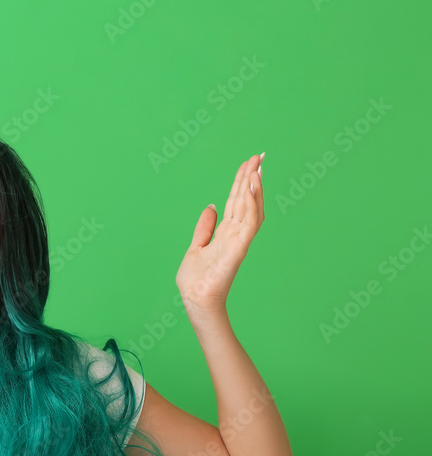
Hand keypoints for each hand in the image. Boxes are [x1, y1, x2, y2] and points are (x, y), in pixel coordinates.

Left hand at [176, 153, 264, 319]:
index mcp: (226, 233)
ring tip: (257, 166)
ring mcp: (239, 241)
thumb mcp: (196, 246)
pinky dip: (251, 205)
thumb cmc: (197, 280)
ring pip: (251, 208)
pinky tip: (251, 188)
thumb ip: (205, 227)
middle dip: (252, 177)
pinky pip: (248, 223)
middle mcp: (235, 234)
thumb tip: (211, 207)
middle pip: (246, 200)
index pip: (238, 201)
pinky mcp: (238, 248)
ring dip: (254, 187)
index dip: (243, 182)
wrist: (196, 299)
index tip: (249, 163)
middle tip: (259, 156)